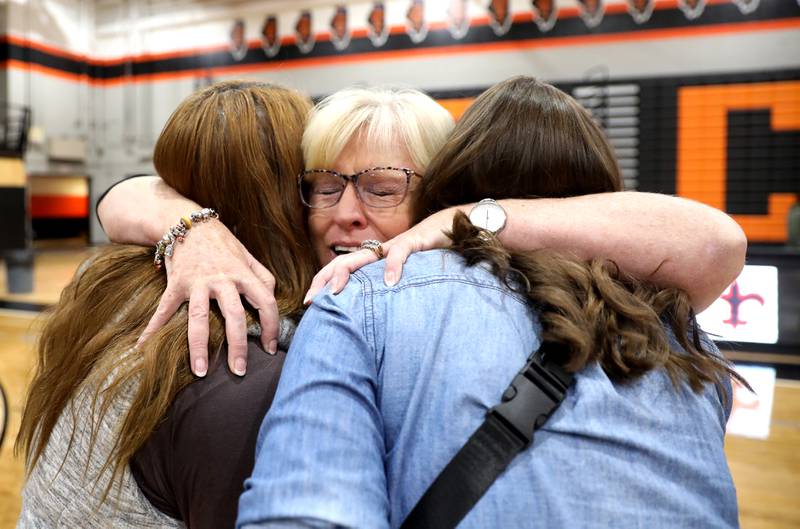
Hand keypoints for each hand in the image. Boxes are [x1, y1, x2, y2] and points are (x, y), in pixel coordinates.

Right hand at [137, 220, 278, 376]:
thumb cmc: (222, 244)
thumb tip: (272, 300)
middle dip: (238, 346)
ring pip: (200, 318)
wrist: (189, 222)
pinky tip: (143, 348)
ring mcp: (197, 282)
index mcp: (244, 274)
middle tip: (239, 371)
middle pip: (234, 315)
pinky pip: (163, 310)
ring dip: (200, 347)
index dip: (271, 327)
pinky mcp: (176, 284)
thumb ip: (263, 277)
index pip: (266, 302)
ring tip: (200, 372)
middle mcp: (222, 279)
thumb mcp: (248, 257)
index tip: (270, 349)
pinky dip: (152, 330)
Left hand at [304, 207, 457, 302]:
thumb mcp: (407, 278)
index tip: (309, 304)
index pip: (341, 270)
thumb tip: (376, 321)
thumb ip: (390, 293)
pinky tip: (390, 283)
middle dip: (323, 280)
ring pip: (362, 256)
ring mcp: (394, 246)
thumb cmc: (429, 255)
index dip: (323, 283)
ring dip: (345, 274)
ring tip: (333, 293)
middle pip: (342, 262)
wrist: (452, 226)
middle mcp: (379, 253)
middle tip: (311, 301)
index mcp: (375, 262)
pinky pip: (400, 252)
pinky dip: (393, 267)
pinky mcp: (414, 241)